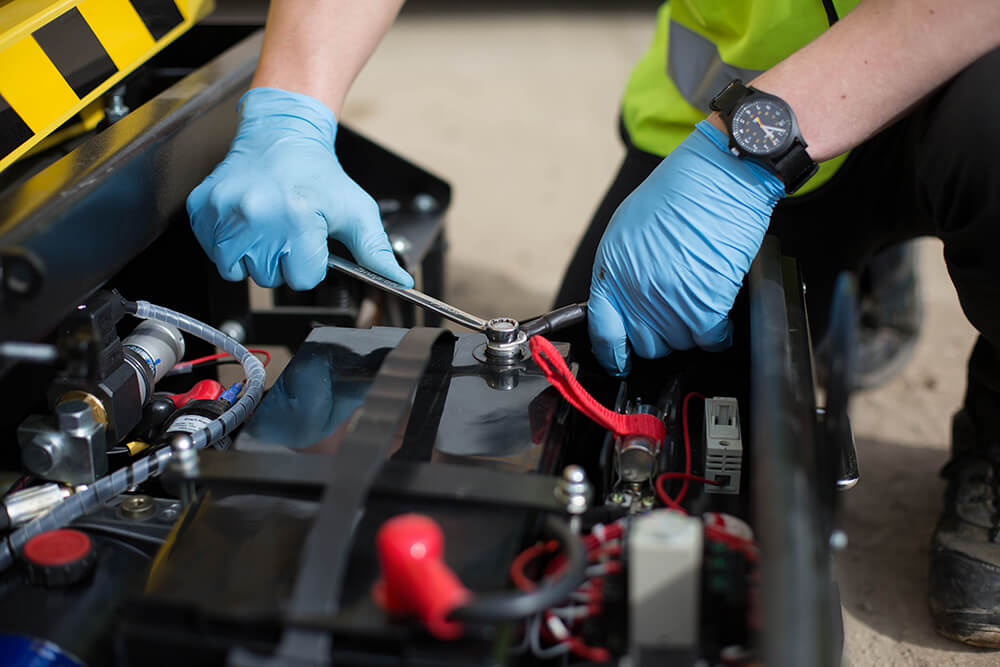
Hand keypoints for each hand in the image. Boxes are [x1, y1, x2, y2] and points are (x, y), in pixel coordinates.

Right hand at [187, 87, 412, 289]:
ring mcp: (225, 212)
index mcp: (296, 217)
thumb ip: (376, 251)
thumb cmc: (318, 174)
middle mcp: (256, 215)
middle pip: (270, 277)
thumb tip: (400, 281)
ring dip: (255, 256)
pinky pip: (214, 253)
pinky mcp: (202, 209)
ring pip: (239, 270)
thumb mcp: (356, 210)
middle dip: (283, 259)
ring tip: (268, 226)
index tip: (310, 237)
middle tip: (288, 227)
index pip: (303, 277)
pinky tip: (246, 222)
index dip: (311, 261)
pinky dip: (229, 245)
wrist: (281, 135)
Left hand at [587, 121, 784, 374]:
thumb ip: (621, 271)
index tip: (620, 361)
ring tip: (699, 300)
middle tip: (674, 315)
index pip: (604, 332)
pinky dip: (718, 332)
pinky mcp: (706, 306)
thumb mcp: (626, 230)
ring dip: (691, 330)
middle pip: (646, 346)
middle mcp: (637, 293)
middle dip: (660, 336)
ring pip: (680, 344)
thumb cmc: (676, 194)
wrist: (718, 177)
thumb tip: (625, 300)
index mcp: (612, 274)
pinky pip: (712, 340)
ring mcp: (671, 303)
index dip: (613, 354)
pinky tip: (719, 314)